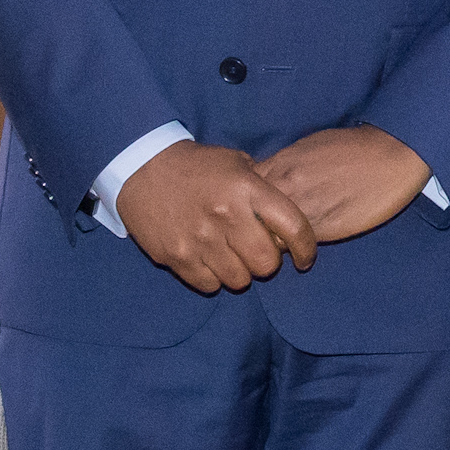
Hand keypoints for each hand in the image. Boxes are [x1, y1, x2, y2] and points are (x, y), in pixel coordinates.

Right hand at [121, 140, 318, 293]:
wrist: (142, 167)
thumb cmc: (196, 165)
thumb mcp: (237, 163)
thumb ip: (264, 189)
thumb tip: (291, 216)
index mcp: (246, 189)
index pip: (293, 227)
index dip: (306, 247)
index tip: (306, 257)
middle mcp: (225, 216)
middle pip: (266, 264)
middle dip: (268, 262)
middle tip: (257, 252)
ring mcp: (200, 240)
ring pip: (239, 281)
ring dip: (240, 272)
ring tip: (230, 255)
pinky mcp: (177, 257)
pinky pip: (209, 285)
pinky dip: (213, 278)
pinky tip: (209, 259)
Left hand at [256, 125, 431, 243]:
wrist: (389, 153)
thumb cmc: (351, 148)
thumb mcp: (305, 150)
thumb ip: (280, 170)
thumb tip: (264, 186)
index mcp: (278, 166)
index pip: (239, 198)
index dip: (240, 211)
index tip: (249, 217)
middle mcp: (283, 188)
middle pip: (246, 221)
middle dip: (249, 231)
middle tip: (262, 238)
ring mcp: (301, 210)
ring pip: (267, 238)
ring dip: (271, 244)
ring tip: (283, 245)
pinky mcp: (324, 229)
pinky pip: (295, 247)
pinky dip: (294, 250)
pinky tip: (303, 248)